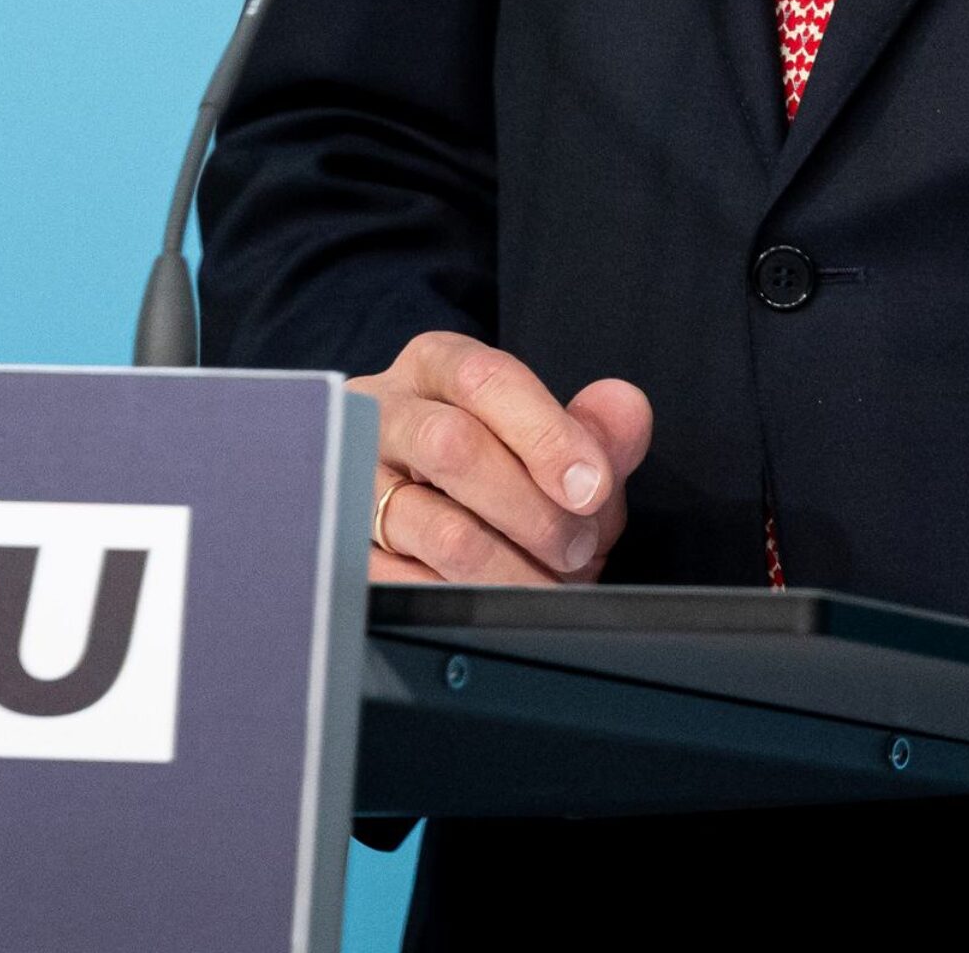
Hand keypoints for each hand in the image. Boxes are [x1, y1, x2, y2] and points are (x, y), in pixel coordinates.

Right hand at [353, 331, 653, 588]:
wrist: (441, 530)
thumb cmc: (508, 479)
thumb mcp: (561, 454)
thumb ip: (600, 429)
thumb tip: (624, 408)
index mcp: (438, 367)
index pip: (485, 379)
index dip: (547, 435)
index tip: (593, 488)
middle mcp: (384, 413)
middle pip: (451, 445)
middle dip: (531, 509)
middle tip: (576, 547)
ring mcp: (351, 480)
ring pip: (432, 526)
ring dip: (507, 567)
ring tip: (545, 582)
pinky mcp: (343, 550)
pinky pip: (405, 585)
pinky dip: (464, 601)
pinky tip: (493, 601)